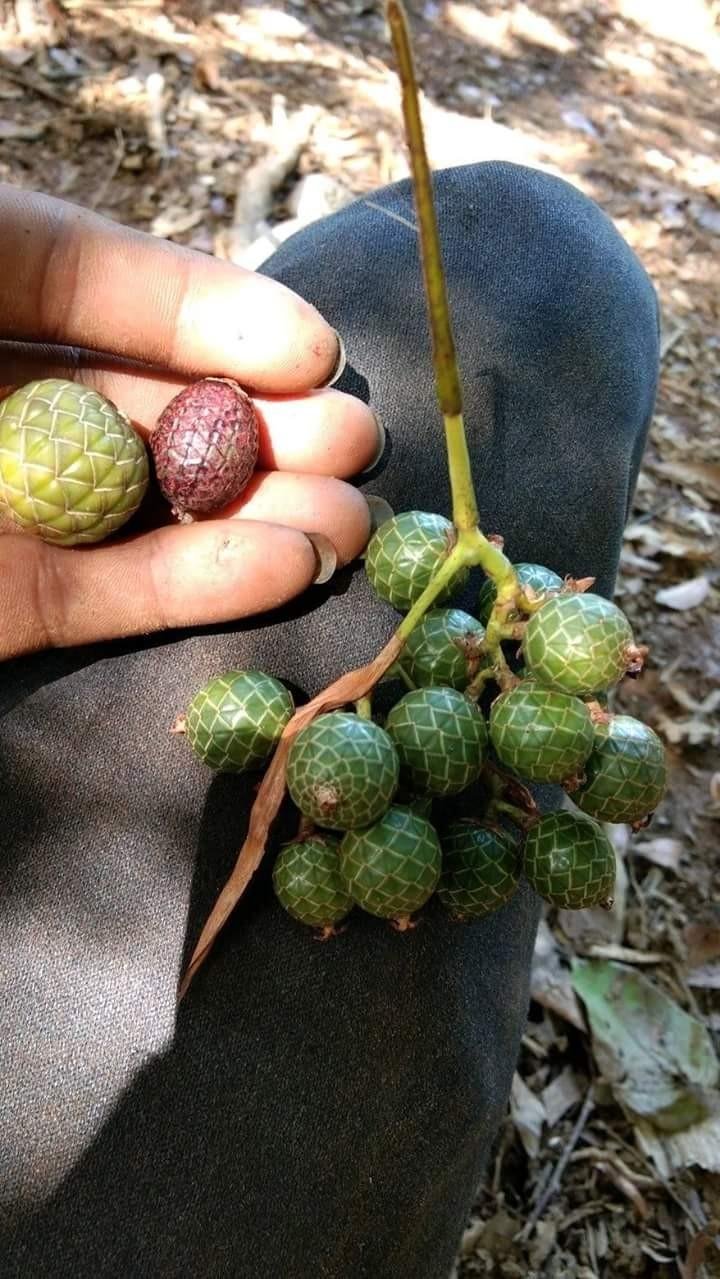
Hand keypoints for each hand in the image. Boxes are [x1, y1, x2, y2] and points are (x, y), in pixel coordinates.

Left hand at [0, 186, 379, 660]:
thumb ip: (83, 271)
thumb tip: (257, 331)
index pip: (109, 295)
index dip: (215, 320)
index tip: (310, 352)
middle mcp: (1, 407)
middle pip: (150, 412)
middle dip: (261, 429)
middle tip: (352, 445)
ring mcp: (3, 512)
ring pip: (143, 513)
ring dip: (255, 518)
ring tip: (348, 523)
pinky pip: (99, 597)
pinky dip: (195, 588)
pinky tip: (285, 569)